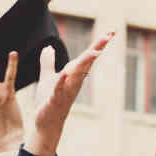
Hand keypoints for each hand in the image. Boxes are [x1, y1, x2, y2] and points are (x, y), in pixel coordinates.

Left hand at [27, 32, 113, 155]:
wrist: (45, 123)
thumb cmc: (48, 100)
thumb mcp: (47, 77)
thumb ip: (48, 62)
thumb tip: (48, 47)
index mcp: (73, 75)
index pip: (87, 56)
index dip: (98, 44)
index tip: (111, 32)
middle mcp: (74, 82)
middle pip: (87, 62)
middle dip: (97, 49)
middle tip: (109, 36)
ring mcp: (66, 91)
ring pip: (77, 75)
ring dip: (85, 63)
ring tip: (94, 51)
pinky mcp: (55, 100)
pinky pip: (60, 89)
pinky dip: (62, 81)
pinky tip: (65, 72)